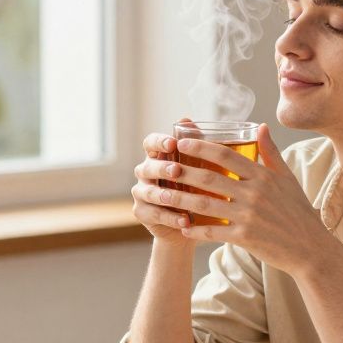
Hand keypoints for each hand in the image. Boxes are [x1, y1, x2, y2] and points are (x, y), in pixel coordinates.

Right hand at [130, 120, 193, 246]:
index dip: (159, 142)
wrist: (191, 222)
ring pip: (148, 192)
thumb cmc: (197, 187)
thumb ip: (195, 144)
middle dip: (162, 168)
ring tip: (179, 198)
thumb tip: (188, 120)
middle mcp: (145, 172)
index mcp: (157, 156)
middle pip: (147, 166)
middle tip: (177, 170)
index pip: (150, 143)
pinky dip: (170, 218)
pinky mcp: (142, 213)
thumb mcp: (201, 165)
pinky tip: (185, 221)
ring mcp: (141, 193)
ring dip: (164, 195)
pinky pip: (153, 214)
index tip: (172, 144)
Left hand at [149, 124, 337, 274]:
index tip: (182, 143)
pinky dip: (195, 230)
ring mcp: (249, 216)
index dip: (201, 147)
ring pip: (206, 205)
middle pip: (210, 178)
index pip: (226, 154)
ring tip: (164, 195)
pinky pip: (213, 232)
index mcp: (263, 176)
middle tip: (165, 167)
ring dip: (182, 200)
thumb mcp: (287, 178)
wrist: (310, 248)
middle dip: (183, 171)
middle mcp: (255, 193)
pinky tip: (182, 227)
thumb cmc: (298, 212)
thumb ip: (271, 152)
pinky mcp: (245, 238)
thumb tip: (261, 126)